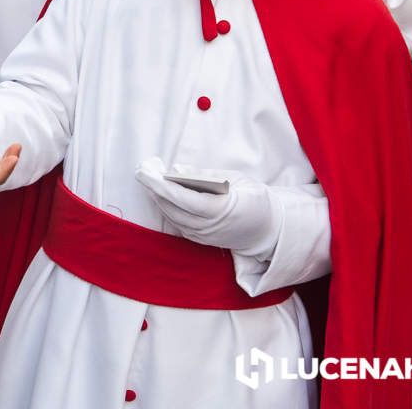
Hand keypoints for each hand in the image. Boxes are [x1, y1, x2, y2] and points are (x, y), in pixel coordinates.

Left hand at [135, 158, 280, 257]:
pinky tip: (159, 194)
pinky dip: (166, 208)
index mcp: (222, 210)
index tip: (146, 172)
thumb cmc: (254, 198)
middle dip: (154, 188)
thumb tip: (176, 170)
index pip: (184, 199)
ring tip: (148, 178)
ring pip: (172, 217)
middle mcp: (210, 227)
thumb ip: (204, 176)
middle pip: (173, 208)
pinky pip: (177, 223)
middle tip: (142, 169)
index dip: (162, 186)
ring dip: (157, 198)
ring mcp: (204, 237)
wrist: (269, 229)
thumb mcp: (235, 179)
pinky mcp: (201, 240)